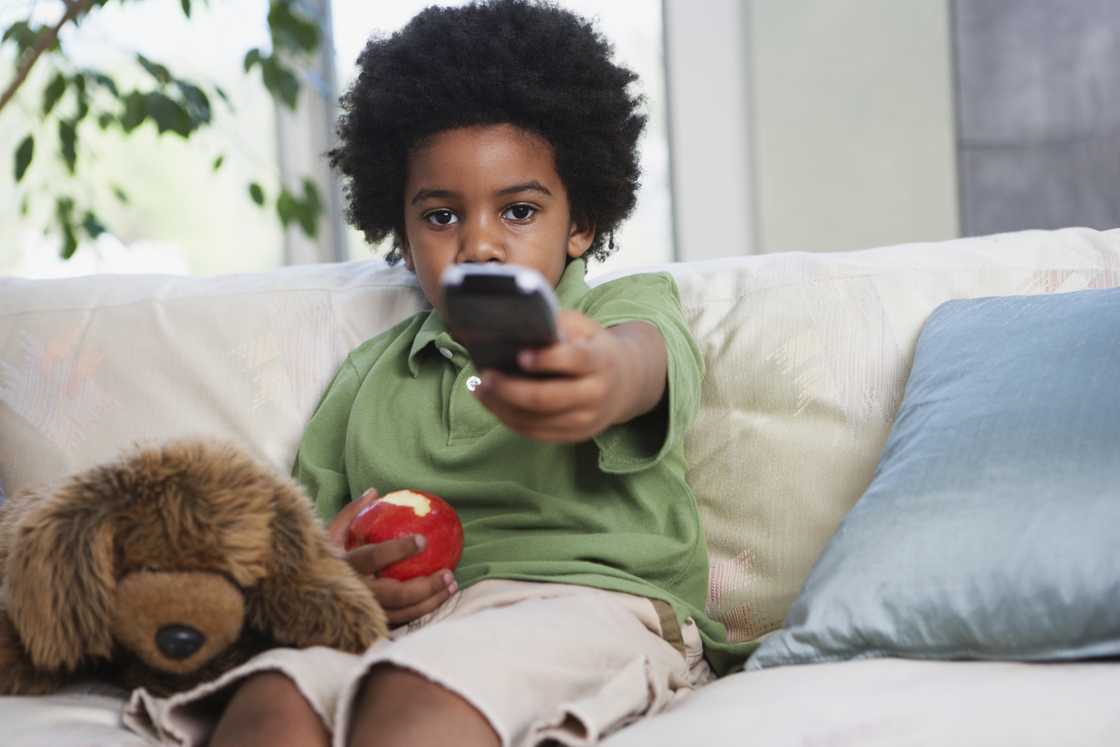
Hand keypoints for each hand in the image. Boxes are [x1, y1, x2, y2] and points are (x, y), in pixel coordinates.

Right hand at [326, 489, 457, 626]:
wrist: (299, 596)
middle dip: (426, 586)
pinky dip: (421, 612)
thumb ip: (352, 513)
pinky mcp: (368, 625)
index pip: (373, 558)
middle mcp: (354, 592)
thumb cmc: (319, 559)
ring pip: (402, 613)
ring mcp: (362, 612)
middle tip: (449, 573)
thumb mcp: (329, 534)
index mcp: (343, 565)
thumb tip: (374, 492)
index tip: (422, 540)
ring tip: (451, 586)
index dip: (398, 550)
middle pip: (396, 595)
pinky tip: (438, 600)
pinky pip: (400, 622)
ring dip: (430, 602)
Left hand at [472, 310, 639, 441]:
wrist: (626, 383)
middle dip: (510, 388)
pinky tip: (492, 402)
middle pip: (546, 398)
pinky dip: (508, 418)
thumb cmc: (593, 348)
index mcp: (601, 361)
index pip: (575, 360)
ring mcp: (585, 420)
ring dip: (501, 406)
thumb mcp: (584, 328)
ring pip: (535, 420)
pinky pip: (534, 433)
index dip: (546, 359)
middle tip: (486, 375)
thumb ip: (557, 325)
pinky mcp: (573, 436)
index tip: (520, 355)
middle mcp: (596, 394)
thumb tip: (517, 325)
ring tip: (480, 388)